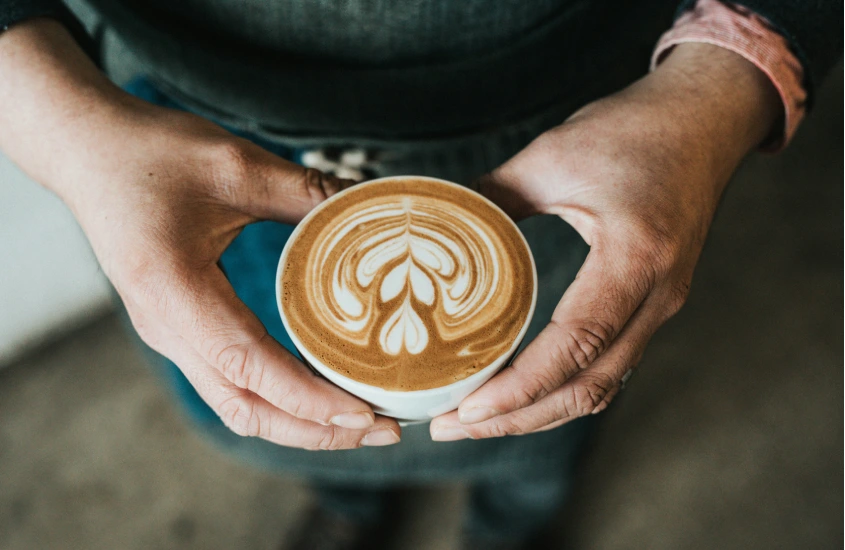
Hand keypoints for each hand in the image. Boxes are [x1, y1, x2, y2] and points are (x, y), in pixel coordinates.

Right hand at [0, 20, 400, 448]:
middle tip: (383, 430)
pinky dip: (278, 400)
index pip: (250, 367)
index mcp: (174, 292)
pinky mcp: (178, 328)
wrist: (85, 150)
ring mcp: (169, 334)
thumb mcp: (235, 164)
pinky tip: (319, 390)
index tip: (364, 414)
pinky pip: (230, 383)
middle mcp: (167, 328)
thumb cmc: (150, 152)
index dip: (309, 399)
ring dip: (299, 423)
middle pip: (245, 408)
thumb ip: (305, 192)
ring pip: (237, 405)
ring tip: (360, 421)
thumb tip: (372, 207)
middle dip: (316, 430)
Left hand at [430, 44, 780, 439]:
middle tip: (452, 426)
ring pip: (601, 386)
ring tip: (477, 420)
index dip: (520, 386)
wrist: (704, 119)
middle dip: (517, 418)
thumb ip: (492, 196)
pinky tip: (522, 392)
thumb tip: (437, 226)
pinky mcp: (653, 305)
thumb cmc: (636, 130)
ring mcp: (661, 305)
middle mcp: (657, 295)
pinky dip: (562, 390)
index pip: (577, 344)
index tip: (467, 408)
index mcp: (636, 257)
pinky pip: (610, 366)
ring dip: (538, 412)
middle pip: (588, 386)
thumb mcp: (553, 155)